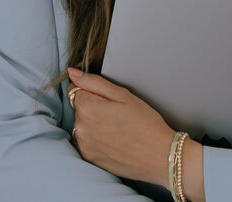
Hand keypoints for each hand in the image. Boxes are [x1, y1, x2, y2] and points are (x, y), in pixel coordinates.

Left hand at [67, 67, 174, 186]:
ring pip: (82, 126)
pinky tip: (113, 141)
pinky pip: (86, 142)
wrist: (160, 156)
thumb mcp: (123, 95)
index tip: (109, 100)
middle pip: (79, 109)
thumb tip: (72, 73)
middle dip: (93, 108)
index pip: (76, 90)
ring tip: (117, 129)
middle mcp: (80, 128)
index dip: (93, 92)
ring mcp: (84, 146)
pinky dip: (95, 140)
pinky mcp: (89, 159)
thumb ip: (94, 82)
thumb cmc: (145, 123)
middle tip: (117, 114)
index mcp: (88, 108)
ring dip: (93, 124)